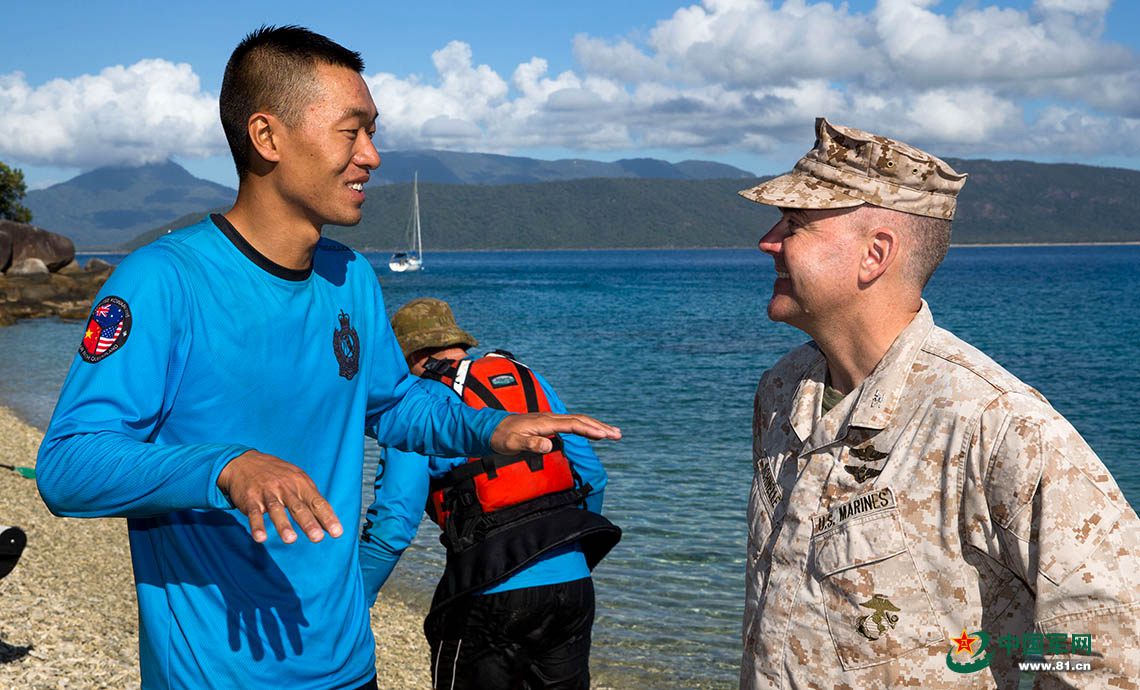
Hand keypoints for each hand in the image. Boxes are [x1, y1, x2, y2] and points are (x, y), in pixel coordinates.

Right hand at [217, 450, 342, 543]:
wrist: (244, 462)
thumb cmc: (277, 475)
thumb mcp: (297, 481)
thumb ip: (311, 500)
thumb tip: (328, 524)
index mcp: (301, 484)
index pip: (317, 502)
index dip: (328, 517)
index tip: (337, 533)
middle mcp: (286, 487)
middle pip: (299, 507)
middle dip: (308, 523)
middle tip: (317, 538)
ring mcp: (267, 493)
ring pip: (276, 509)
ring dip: (283, 525)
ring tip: (290, 539)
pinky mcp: (250, 499)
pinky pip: (254, 513)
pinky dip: (257, 526)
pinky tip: (260, 538)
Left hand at [490, 413, 621, 454]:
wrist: (491, 427)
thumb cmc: (501, 437)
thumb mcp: (513, 443)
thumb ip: (530, 444)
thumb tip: (549, 445)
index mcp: (545, 422)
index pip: (572, 424)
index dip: (590, 429)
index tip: (605, 435)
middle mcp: (550, 418)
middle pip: (580, 420)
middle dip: (600, 427)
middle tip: (618, 435)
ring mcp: (550, 419)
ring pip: (578, 420)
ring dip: (596, 426)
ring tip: (614, 433)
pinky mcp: (549, 423)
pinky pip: (572, 423)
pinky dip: (587, 427)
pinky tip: (594, 432)